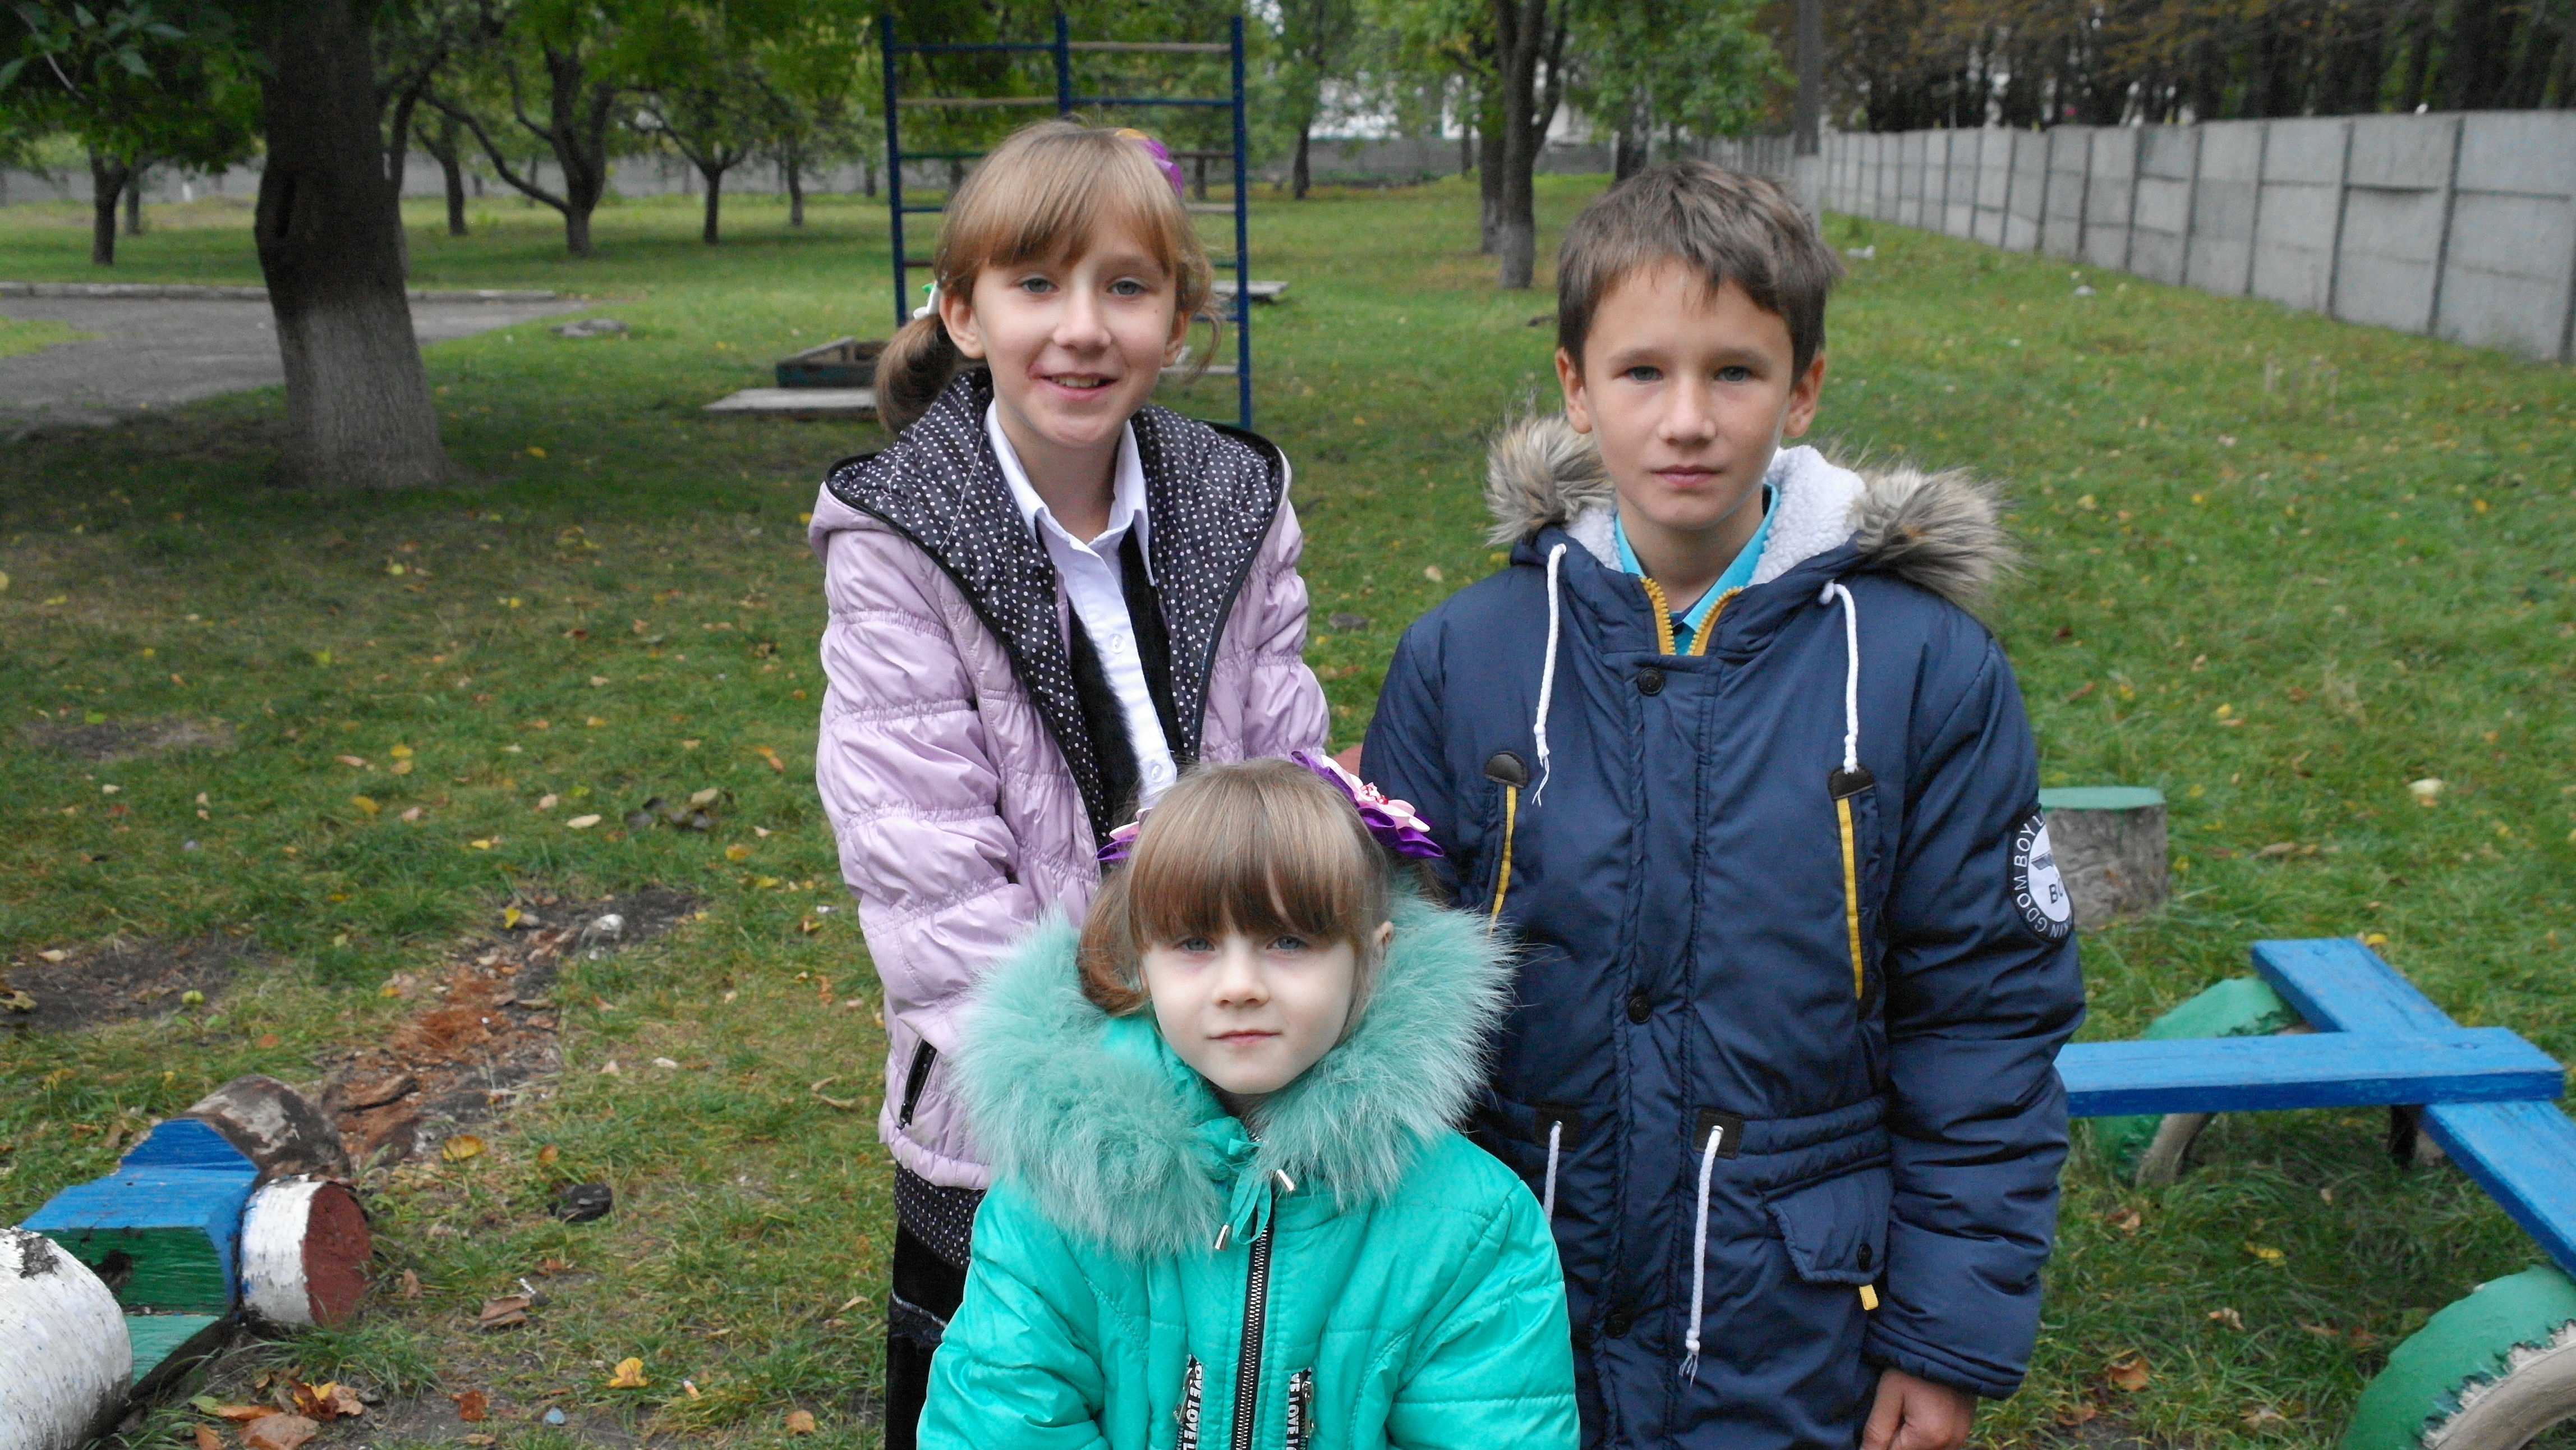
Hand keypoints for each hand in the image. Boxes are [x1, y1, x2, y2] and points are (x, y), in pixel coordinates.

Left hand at [1861, 1367, 1975, 1449]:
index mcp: (1929, 1437)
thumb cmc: (1914, 1362)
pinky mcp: (1964, 1429)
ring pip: (1924, 1449)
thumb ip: (1876, 1431)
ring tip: (1905, 1407)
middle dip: (1894, 1438)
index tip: (1883, 1415)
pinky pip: (1939, 1442)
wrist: (1949, 1342)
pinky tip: (1918, 1410)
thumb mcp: (1889, 1393)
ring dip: (1909, 1437)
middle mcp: (1950, 1444)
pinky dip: (1923, 1433)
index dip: (1878, 1442)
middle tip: (1892, 1408)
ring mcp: (1961, 1438)